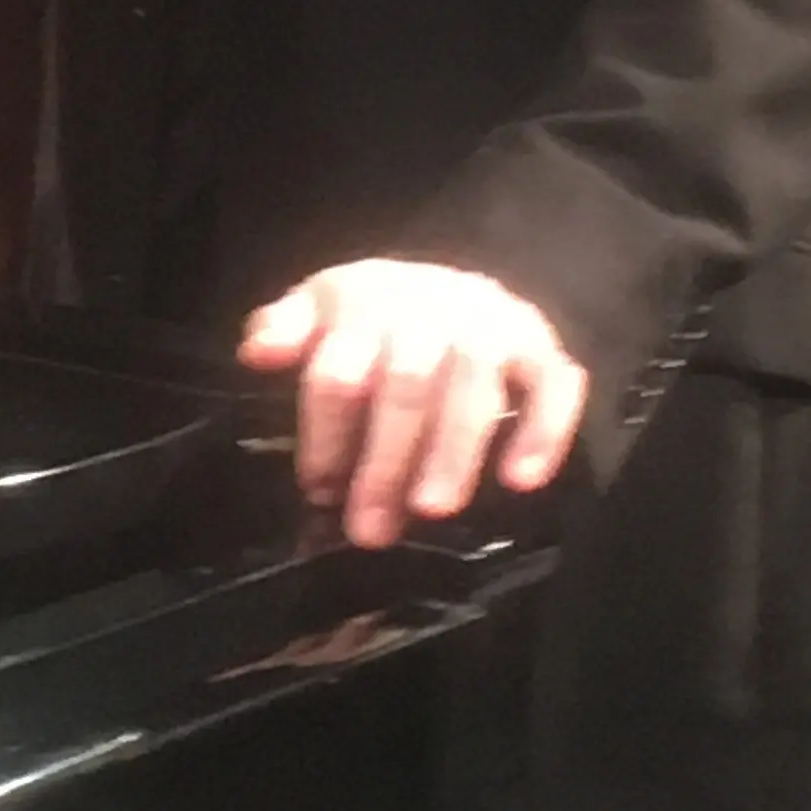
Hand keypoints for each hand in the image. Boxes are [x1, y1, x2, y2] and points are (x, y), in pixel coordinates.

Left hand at [239, 258, 586, 546]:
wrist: (460, 282)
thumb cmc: (380, 314)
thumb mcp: (325, 307)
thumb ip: (286, 328)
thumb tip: (256, 352)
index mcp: (368, 303)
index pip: (341, 369)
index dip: (328, 434)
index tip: (320, 490)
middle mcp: (432, 311)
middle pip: (406, 384)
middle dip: (385, 459)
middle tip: (371, 528)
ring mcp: (492, 328)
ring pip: (474, 387)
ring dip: (453, 450)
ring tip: (434, 511)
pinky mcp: (543, 349)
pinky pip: (553, 386)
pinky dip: (541, 431)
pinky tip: (520, 481)